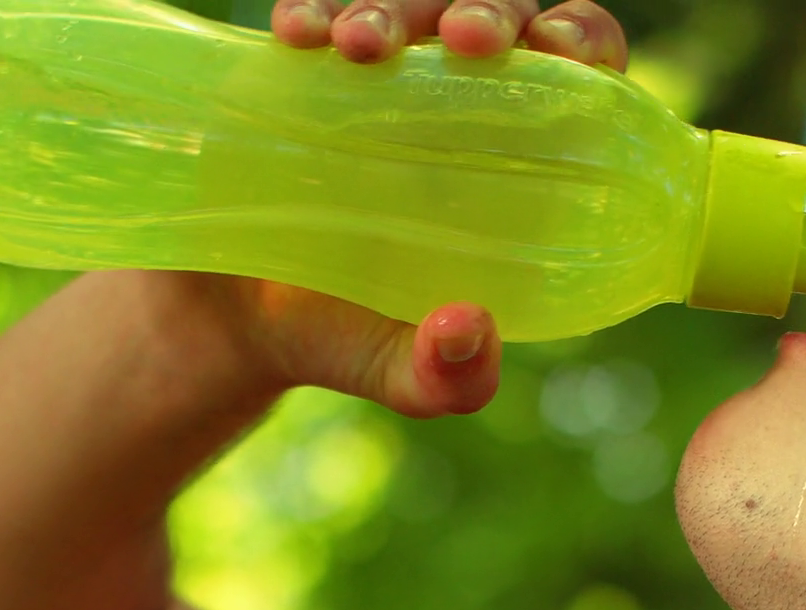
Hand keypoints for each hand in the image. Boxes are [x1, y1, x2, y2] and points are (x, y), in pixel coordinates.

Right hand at [159, 0, 629, 419]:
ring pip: (407, 2)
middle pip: (496, 14)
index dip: (582, 41)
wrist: (223, 318)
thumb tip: (470, 330)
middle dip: (489, 8)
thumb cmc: (340, 335)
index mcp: (510, 160)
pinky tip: (295, 34)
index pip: (575, 72)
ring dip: (392, 6)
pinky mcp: (300, 65)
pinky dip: (312, 9)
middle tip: (464, 38)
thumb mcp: (399, 374)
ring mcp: (375, 74)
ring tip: (358, 46)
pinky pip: (316, 11)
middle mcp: (452, 102)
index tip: (565, 49)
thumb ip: (448, 376)